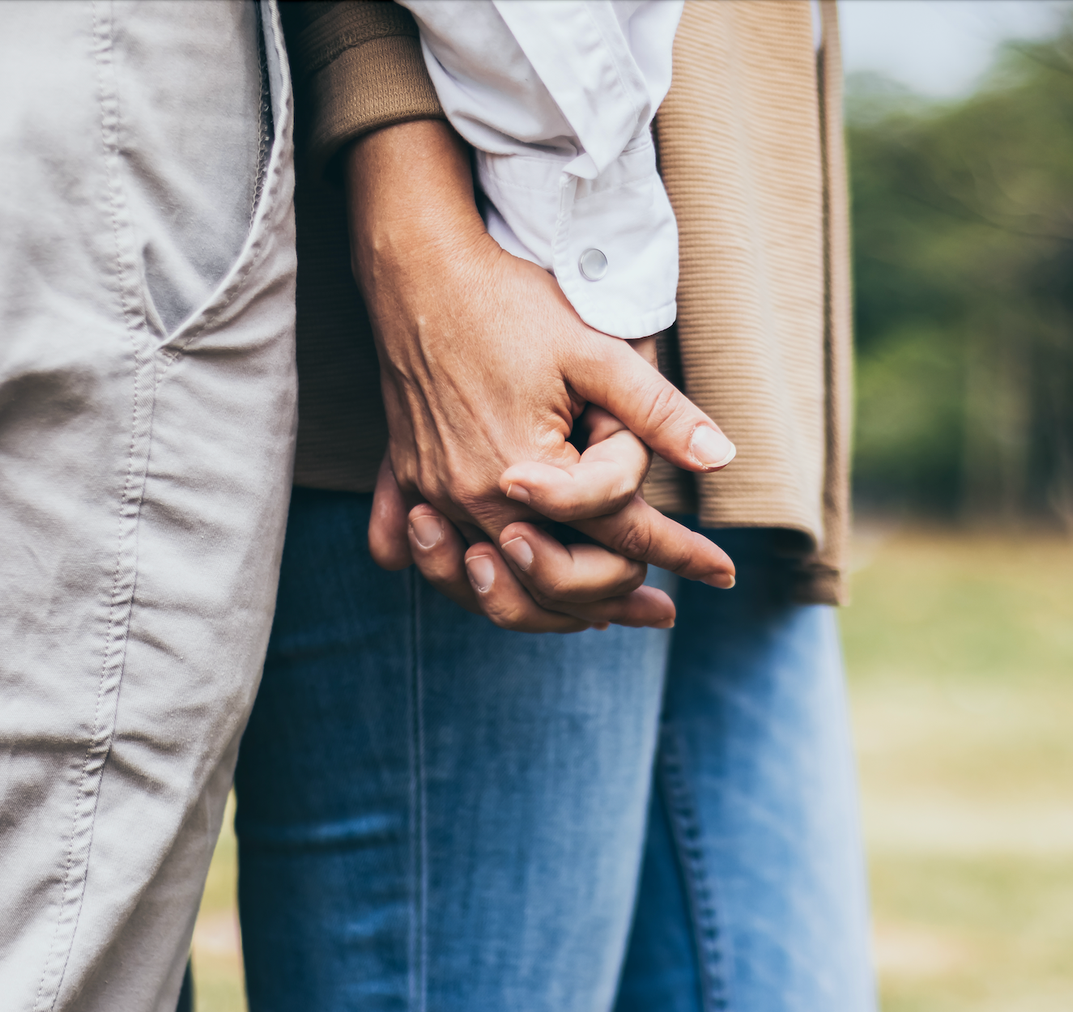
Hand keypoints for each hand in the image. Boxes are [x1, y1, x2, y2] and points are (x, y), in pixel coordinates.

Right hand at [348, 120, 734, 630]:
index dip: (681, 555)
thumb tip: (720, 458)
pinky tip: (493, 586)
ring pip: (492, 589)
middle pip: (552, 583)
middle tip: (661, 612)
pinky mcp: (409, 481)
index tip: (723, 574)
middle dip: (614, 599)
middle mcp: (471, 500)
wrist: (415, 270)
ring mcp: (433, 497)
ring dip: (546, 610)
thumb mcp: (594, 352)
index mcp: (525, 475)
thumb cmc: (508, 304)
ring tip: (598, 619)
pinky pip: (428, 558)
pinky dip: (464, 584)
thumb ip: (655, 412)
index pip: (619, 535)